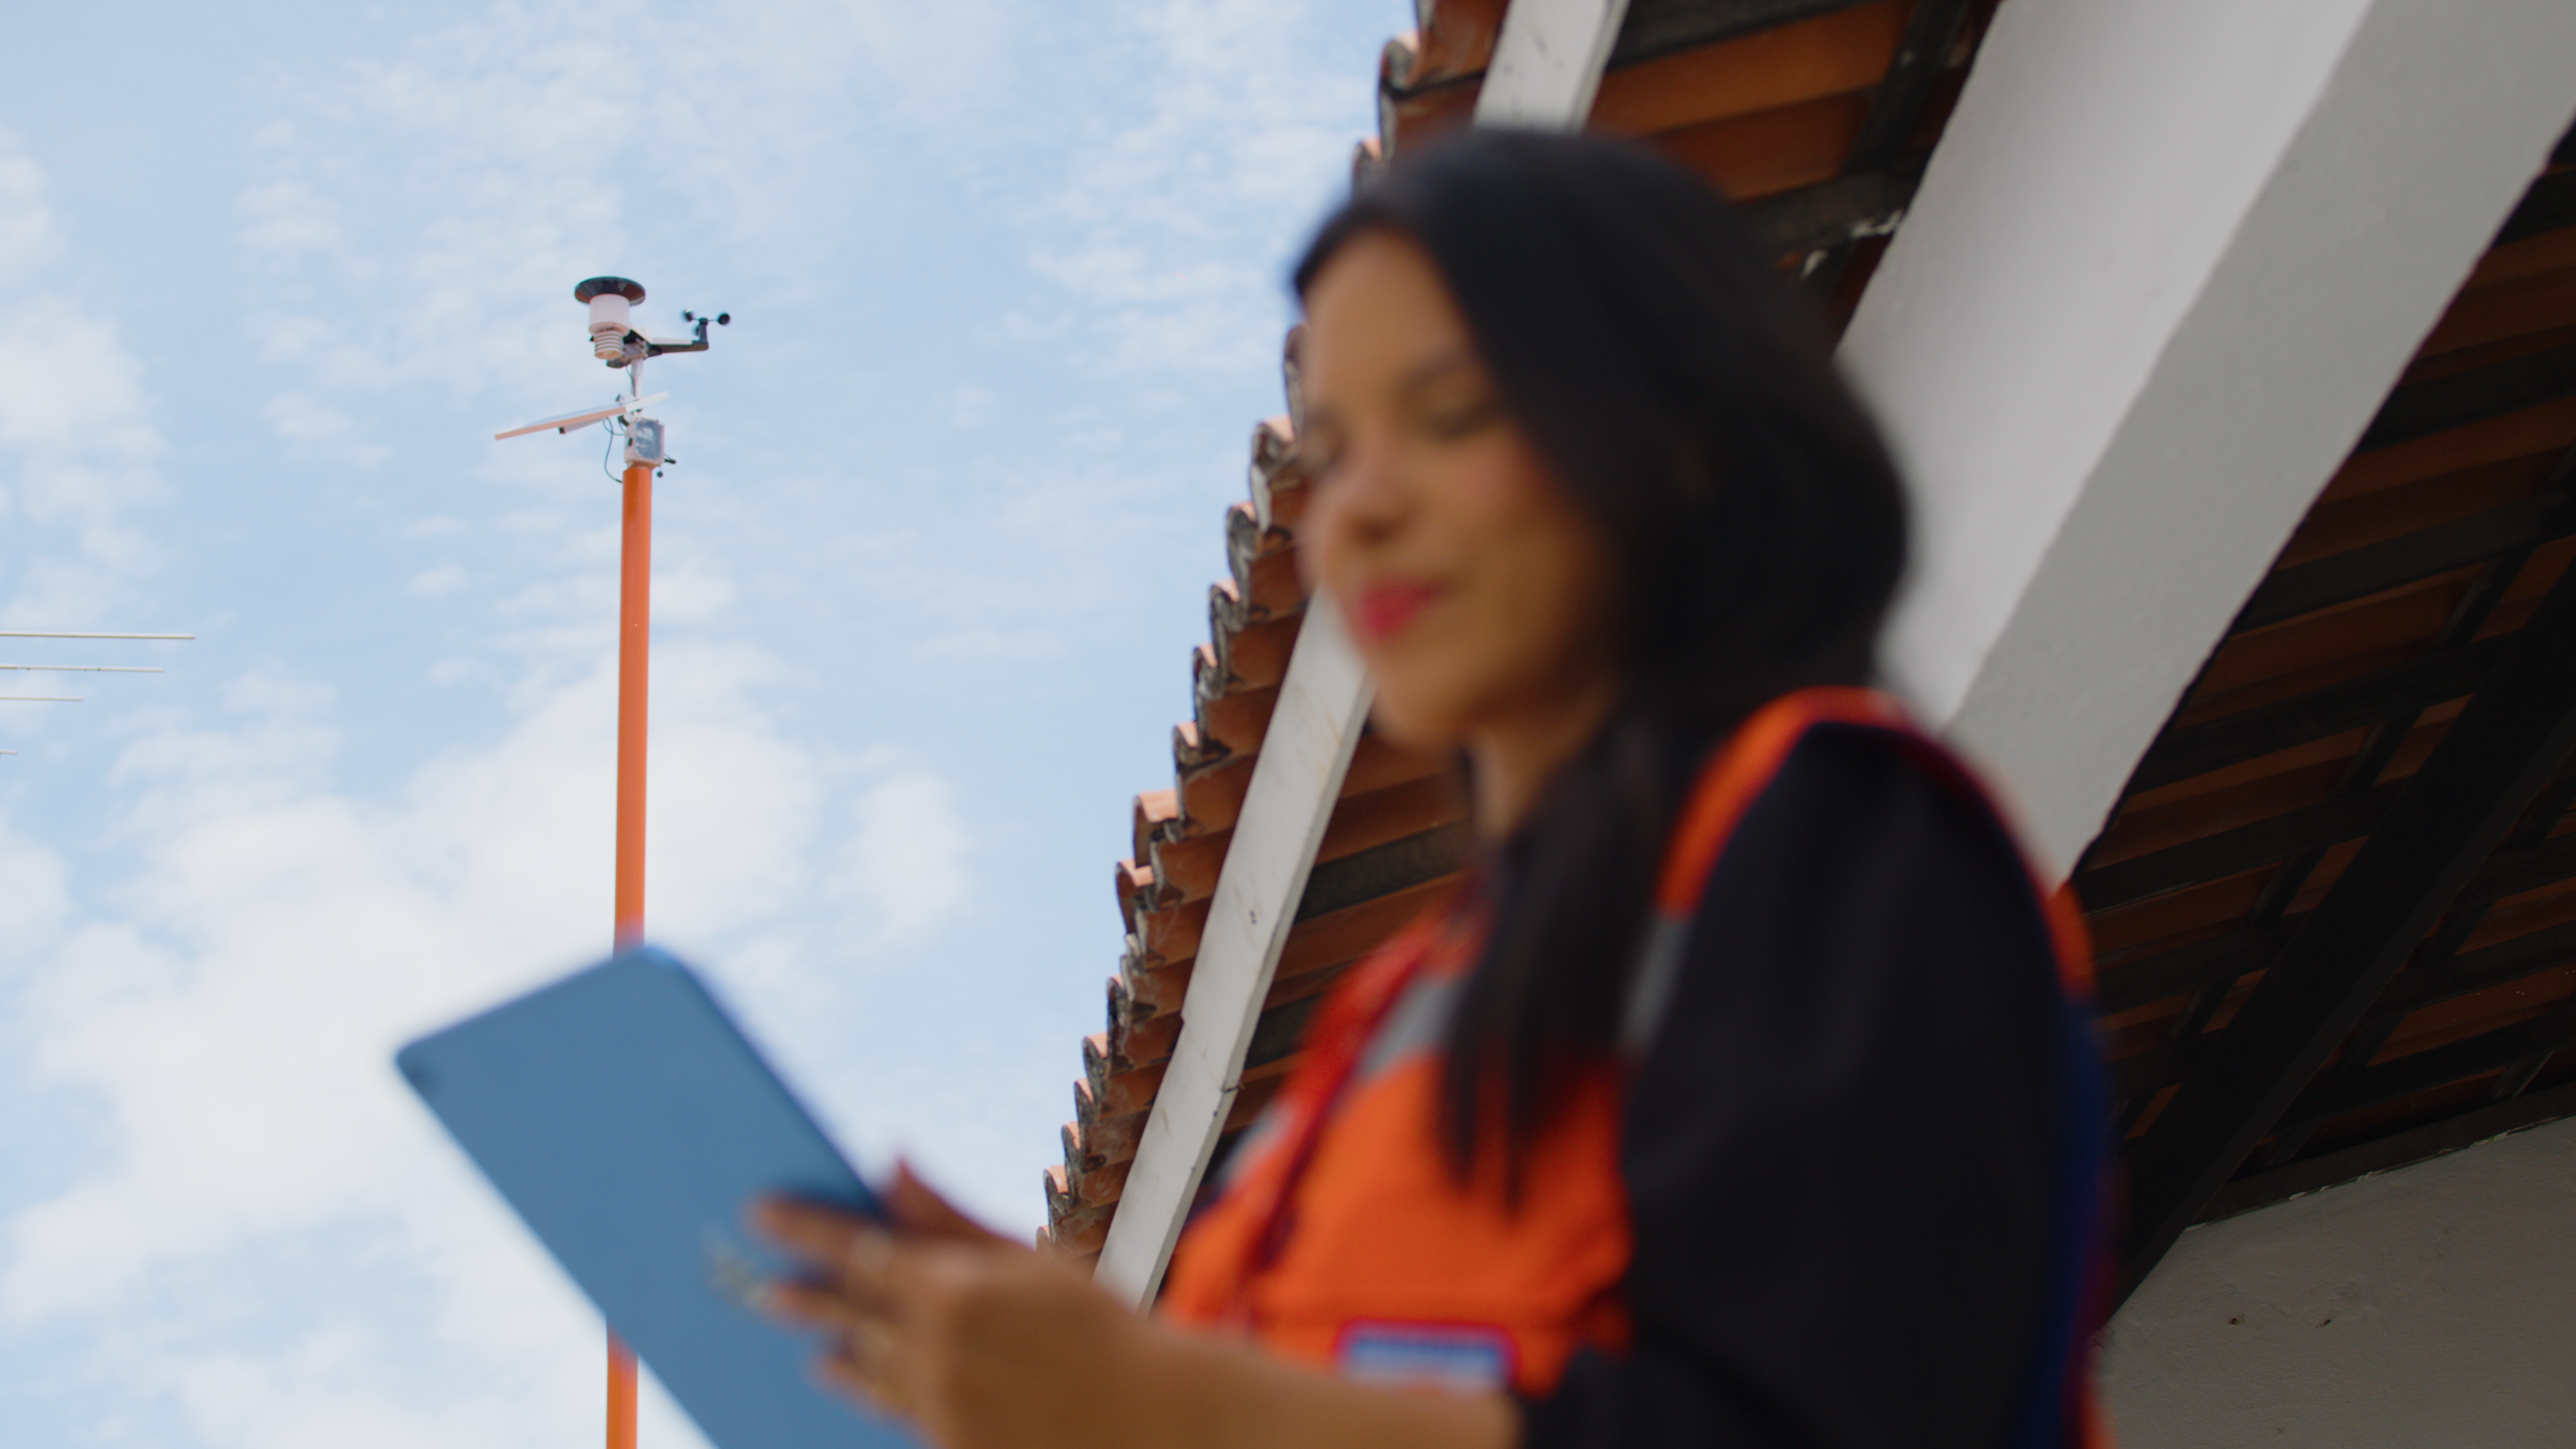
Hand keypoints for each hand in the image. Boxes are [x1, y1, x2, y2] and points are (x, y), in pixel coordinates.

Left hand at [753, 1162, 1517, 1448]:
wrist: (1143, 1418)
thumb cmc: (1094, 1325)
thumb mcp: (1025, 1258)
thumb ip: (946, 1214)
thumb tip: (884, 1162)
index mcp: (950, 1291)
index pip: (852, 1250)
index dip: (800, 1229)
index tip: (755, 1210)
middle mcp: (929, 1351)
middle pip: (843, 1314)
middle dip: (798, 1294)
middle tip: (754, 1285)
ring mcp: (933, 1405)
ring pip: (862, 1368)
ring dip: (828, 1347)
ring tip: (805, 1337)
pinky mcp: (944, 1443)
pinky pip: (889, 1409)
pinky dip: (865, 1385)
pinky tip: (845, 1375)